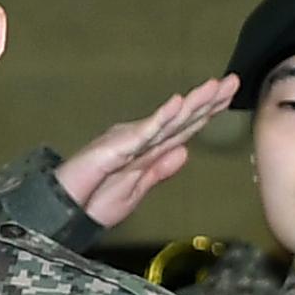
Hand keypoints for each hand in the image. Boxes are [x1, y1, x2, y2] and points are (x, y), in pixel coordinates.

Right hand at [55, 77, 240, 228]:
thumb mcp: (136, 191)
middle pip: (180, 119)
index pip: (183, 128)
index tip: (229, 96)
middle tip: (232, 81)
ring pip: (166, 121)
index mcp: (147, 150)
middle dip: (207, 101)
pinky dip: (161, 119)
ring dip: (190, 104)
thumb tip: (184, 151)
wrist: (62, 213)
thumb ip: (159, 170)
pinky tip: (177, 105)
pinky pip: (142, 133)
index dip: (207, 112)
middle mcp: (140, 139)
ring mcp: (127, 141)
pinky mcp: (113, 148)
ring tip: (213, 88)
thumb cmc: (92, 201)